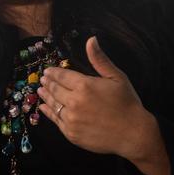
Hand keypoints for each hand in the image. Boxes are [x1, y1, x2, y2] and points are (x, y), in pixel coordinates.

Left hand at [37, 36, 169, 174]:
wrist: (133, 134)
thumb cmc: (127, 103)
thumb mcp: (116, 77)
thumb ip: (100, 59)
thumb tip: (91, 39)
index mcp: (84, 86)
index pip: (62, 76)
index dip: (53, 72)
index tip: (47, 71)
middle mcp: (74, 101)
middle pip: (55, 89)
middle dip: (47, 83)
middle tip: (42, 79)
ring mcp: (71, 119)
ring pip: (53, 104)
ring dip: (45, 95)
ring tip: (40, 90)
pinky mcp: (71, 133)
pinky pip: (55, 120)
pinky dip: (47, 112)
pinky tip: (43, 107)